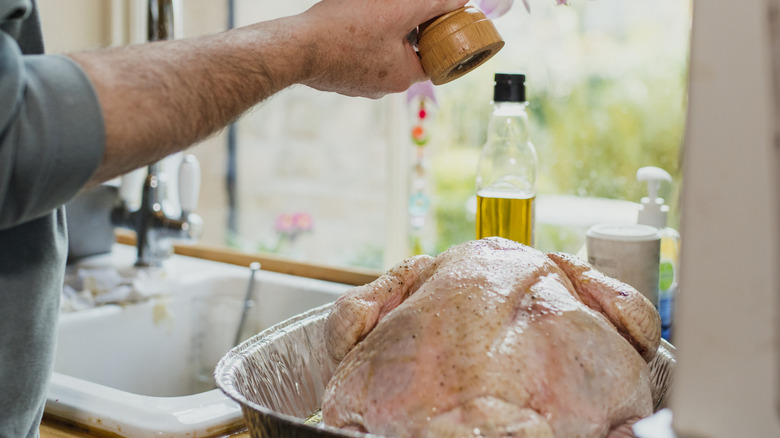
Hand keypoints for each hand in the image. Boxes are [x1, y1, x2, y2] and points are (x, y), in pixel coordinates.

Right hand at [296, 0, 468, 97]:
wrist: (297, 47)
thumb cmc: (347, 31)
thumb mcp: (399, 11)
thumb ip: (432, 5)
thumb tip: (461, 0)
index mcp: (403, 77)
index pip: (431, 57)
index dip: (434, 34)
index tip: (431, 17)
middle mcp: (381, 88)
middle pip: (404, 55)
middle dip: (404, 30)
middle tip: (399, 8)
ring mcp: (357, 85)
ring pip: (378, 55)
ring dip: (379, 34)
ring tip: (371, 13)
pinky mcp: (336, 77)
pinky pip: (355, 57)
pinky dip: (356, 41)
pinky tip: (348, 25)